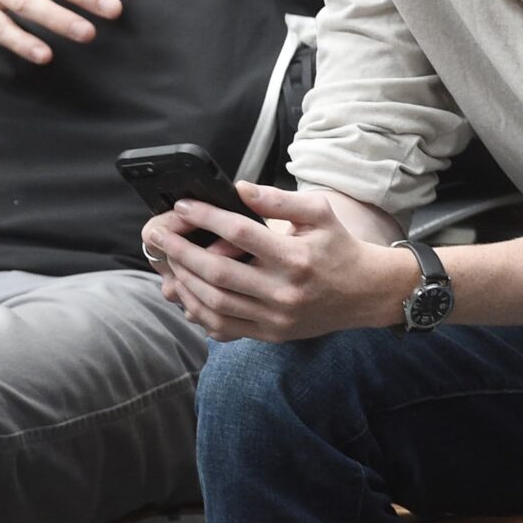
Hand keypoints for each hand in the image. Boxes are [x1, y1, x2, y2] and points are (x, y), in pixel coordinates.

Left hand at [147, 185, 411, 341]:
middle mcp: (283, 290)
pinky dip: (198, 310)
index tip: (183, 205)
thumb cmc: (339, 246)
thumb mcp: (319, 212)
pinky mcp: (270, 334)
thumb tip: (239, 188)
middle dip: (180, 250)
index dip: (207, 217)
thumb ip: (278, 199)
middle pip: (218, 271)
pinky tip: (185, 291)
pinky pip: (223, 327)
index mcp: (295, 256)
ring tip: (167, 260)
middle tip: (157, 234)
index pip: (240, 233)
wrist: (365, 294)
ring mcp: (275, 317)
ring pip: (214, 302)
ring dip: (184, 280)